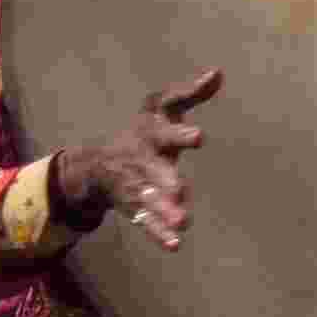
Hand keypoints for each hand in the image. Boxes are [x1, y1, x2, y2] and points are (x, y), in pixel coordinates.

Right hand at [57, 68, 219, 247]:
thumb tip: (219, 72)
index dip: (181, 134)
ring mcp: (137, 184)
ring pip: (150, 198)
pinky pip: (146, 221)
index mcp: (152, 133)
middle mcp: (143, 160)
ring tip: (182, 222)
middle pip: (154, 169)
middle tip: (180, 189)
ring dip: (164, 210)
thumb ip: (189, 93)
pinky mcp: (135, 206)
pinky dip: (159, 233)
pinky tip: (174, 244)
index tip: (200, 137)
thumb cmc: (144, 130)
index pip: (166, 130)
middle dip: (167, 179)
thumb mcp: (161, 107)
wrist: (97, 164)